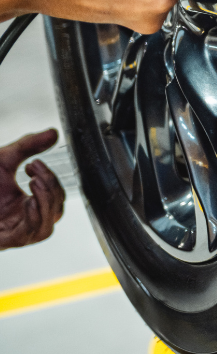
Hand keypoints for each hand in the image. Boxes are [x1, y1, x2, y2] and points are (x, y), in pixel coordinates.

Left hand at [0, 129, 64, 248]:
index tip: (36, 164)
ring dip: (46, 203)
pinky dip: (34, 217)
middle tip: (36, 171)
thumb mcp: (4, 159)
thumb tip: (53, 133)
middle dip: (52, 189)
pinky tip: (30, 201)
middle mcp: (20, 222)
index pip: (54, 200)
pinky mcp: (2, 240)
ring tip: (35, 182)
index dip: (52, 180)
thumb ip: (29, 146)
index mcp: (24, 206)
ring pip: (45, 228)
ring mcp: (12, 233)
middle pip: (54, 214)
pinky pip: (27, 234)